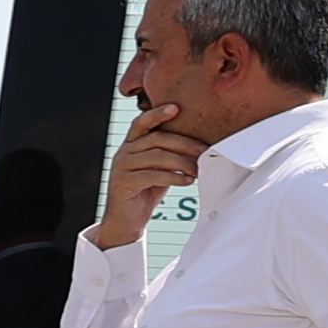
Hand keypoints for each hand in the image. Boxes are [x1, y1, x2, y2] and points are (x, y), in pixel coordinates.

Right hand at [95, 117, 204, 250]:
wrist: (127, 220)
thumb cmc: (147, 191)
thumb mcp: (160, 168)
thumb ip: (170, 154)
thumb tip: (201, 146)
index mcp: (131, 145)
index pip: (142, 123)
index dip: (157, 114)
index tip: (176, 108)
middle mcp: (124, 152)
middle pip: (157, 139)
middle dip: (185, 144)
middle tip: (206, 152)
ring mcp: (121, 167)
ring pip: (157, 156)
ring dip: (183, 163)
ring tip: (198, 171)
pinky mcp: (123, 183)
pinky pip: (153, 175)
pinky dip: (174, 177)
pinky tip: (187, 181)